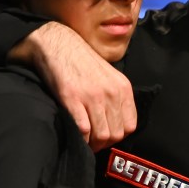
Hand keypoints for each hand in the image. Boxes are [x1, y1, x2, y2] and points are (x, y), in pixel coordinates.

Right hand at [9, 22, 135, 150]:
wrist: (58, 44)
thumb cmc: (81, 61)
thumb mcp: (109, 76)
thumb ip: (116, 97)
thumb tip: (115, 122)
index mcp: (123, 88)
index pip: (130, 126)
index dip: (118, 135)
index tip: (106, 135)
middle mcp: (111, 93)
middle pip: (116, 134)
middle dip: (104, 143)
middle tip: (93, 141)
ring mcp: (93, 96)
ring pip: (102, 135)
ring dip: (92, 143)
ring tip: (84, 140)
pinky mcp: (73, 98)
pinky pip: (83, 129)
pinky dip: (80, 138)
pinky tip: (75, 134)